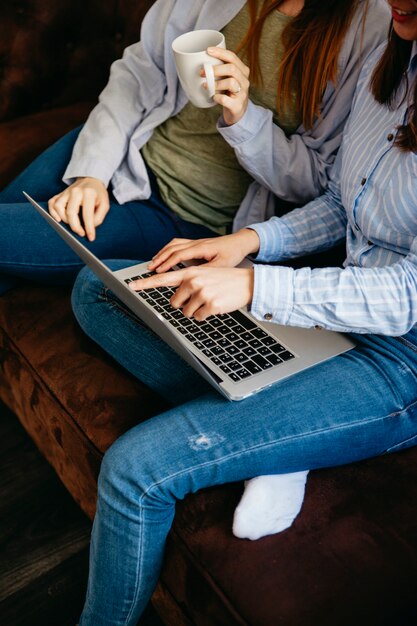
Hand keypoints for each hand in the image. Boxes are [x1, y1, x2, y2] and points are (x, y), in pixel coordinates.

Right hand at [48, 177, 109, 241]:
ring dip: (64, 220)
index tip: (90, 238)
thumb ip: (99, 216)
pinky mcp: (60, 194)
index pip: (87, 214)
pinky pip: (52, 202)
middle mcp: (75, 192)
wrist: (90, 180)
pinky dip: (52, 212)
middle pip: (71, 212)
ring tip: (72, 224)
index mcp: (89, 193)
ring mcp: (66, 192)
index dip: (89, 228)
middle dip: (75, 227)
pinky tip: (58, 219)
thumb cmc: (98, 194)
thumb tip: (89, 226)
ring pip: (58, 207)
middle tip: (81, 233)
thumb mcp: (105, 204)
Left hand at [130, 266, 253, 320]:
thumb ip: (187, 281)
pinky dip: (205, 315)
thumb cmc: (224, 280)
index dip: (146, 283)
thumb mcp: (204, 274)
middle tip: (199, 298)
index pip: (163, 278)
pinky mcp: (210, 304)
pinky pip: (199, 317)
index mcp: (190, 273)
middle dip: (184, 305)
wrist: (247, 283)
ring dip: (196, 311)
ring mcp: (202, 293)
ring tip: (209, 300)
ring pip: (186, 312)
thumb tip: (173, 298)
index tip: (132, 286)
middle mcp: (193, 281)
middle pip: (175, 303)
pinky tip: (215, 306)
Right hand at [148, 229, 259, 272]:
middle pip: (172, 248)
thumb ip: (207, 272)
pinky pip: (178, 244)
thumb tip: (194, 281)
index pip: (178, 255)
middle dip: (159, 258)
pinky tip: (165, 256)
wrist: (240, 242)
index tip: (157, 272)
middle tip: (149, 269)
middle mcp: (196, 243)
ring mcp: (195, 242)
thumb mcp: (222, 265)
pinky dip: (168, 250)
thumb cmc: (233, 253)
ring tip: (153, 263)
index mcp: (201, 248)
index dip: (166, 263)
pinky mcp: (196, 243)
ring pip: (173, 245)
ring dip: (162, 253)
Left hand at [204, 47, 249, 125]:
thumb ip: (222, 69)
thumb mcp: (229, 78)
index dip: (220, 52)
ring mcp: (242, 93)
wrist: (237, 112)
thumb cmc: (229, 93)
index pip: (232, 57)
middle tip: (202, 73)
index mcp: (243, 71)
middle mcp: (245, 81)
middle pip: (231, 69)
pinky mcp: (237, 106)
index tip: (208, 50)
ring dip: (216, 83)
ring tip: (206, 86)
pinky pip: (225, 99)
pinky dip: (217, 97)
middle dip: (215, 69)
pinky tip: (213, 97)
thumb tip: (203, 62)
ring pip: (230, 82)